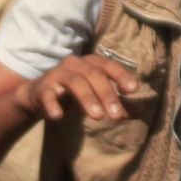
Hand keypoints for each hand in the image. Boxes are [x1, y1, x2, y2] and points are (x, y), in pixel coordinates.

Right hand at [19, 53, 142, 123]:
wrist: (39, 96)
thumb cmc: (73, 94)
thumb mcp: (97, 97)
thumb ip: (118, 103)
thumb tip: (142, 110)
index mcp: (91, 63)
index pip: (108, 66)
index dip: (121, 75)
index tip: (133, 89)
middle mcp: (75, 64)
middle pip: (94, 74)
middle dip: (107, 94)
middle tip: (116, 115)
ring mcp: (58, 74)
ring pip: (75, 82)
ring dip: (87, 98)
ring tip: (98, 116)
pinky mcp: (43, 88)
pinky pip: (48, 94)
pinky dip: (53, 104)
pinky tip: (58, 116)